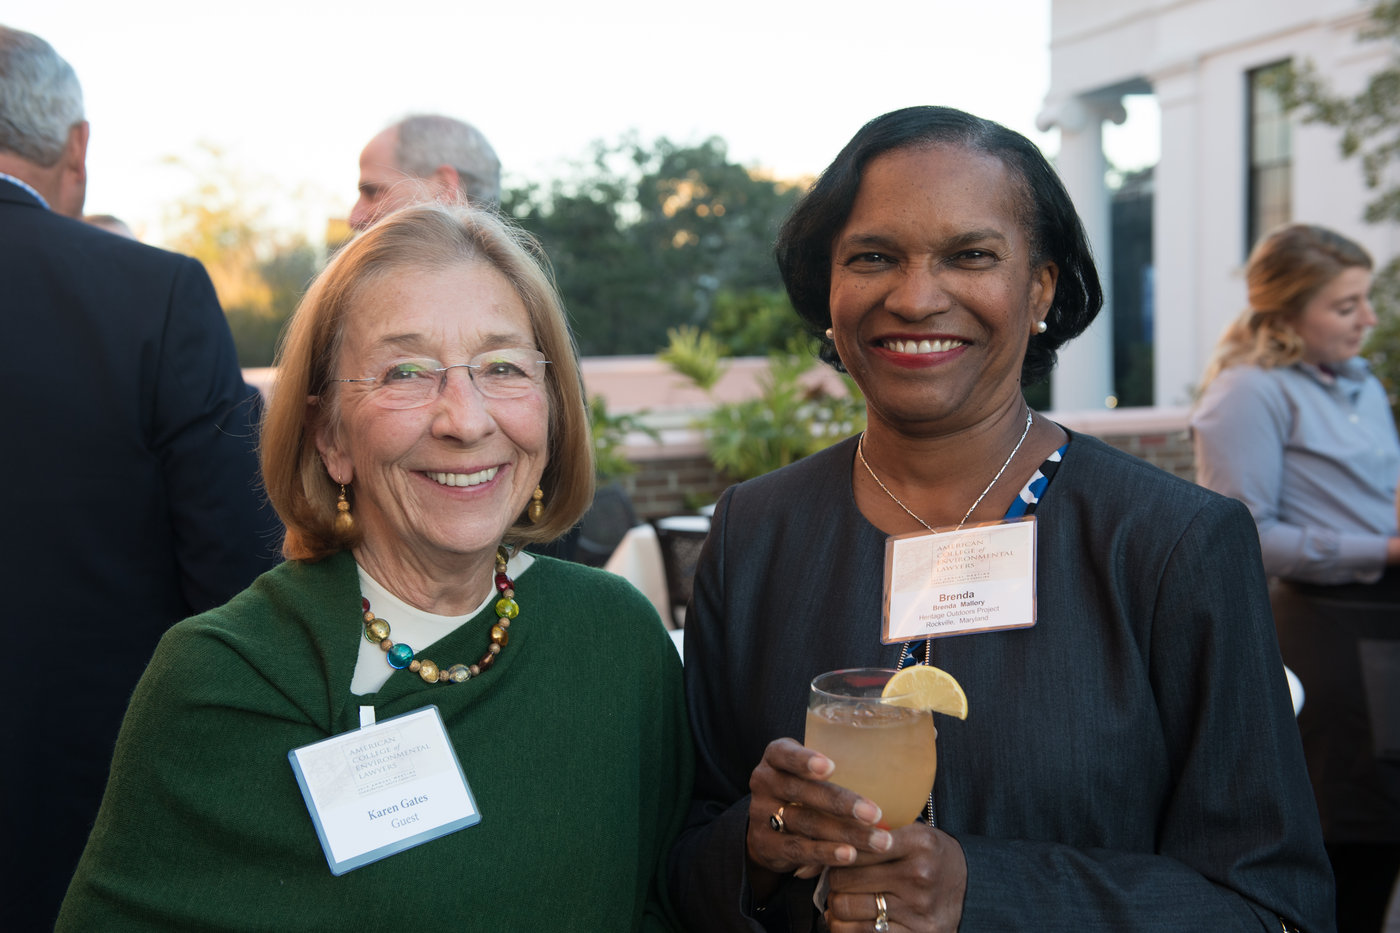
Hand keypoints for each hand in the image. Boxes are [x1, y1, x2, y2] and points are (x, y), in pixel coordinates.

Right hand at [745, 738, 892, 889]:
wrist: (764, 826)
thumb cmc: (801, 790)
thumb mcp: (806, 771)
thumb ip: (835, 768)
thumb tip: (891, 775)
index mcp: (775, 757)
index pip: (785, 753)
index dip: (805, 760)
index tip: (830, 766)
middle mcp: (764, 782)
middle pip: (801, 791)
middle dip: (840, 803)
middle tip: (875, 814)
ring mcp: (761, 814)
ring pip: (806, 822)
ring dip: (844, 833)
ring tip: (877, 841)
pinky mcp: (766, 844)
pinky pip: (799, 849)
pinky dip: (825, 853)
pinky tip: (849, 856)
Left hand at [823, 824, 966, 932]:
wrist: (972, 888)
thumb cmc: (931, 857)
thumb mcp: (912, 834)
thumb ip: (872, 836)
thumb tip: (814, 854)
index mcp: (918, 842)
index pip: (854, 846)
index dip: (835, 851)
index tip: (833, 854)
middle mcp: (919, 874)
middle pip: (845, 879)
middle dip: (833, 881)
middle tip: (836, 881)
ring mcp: (919, 909)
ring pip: (848, 908)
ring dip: (836, 907)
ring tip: (841, 901)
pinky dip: (846, 929)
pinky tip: (848, 922)